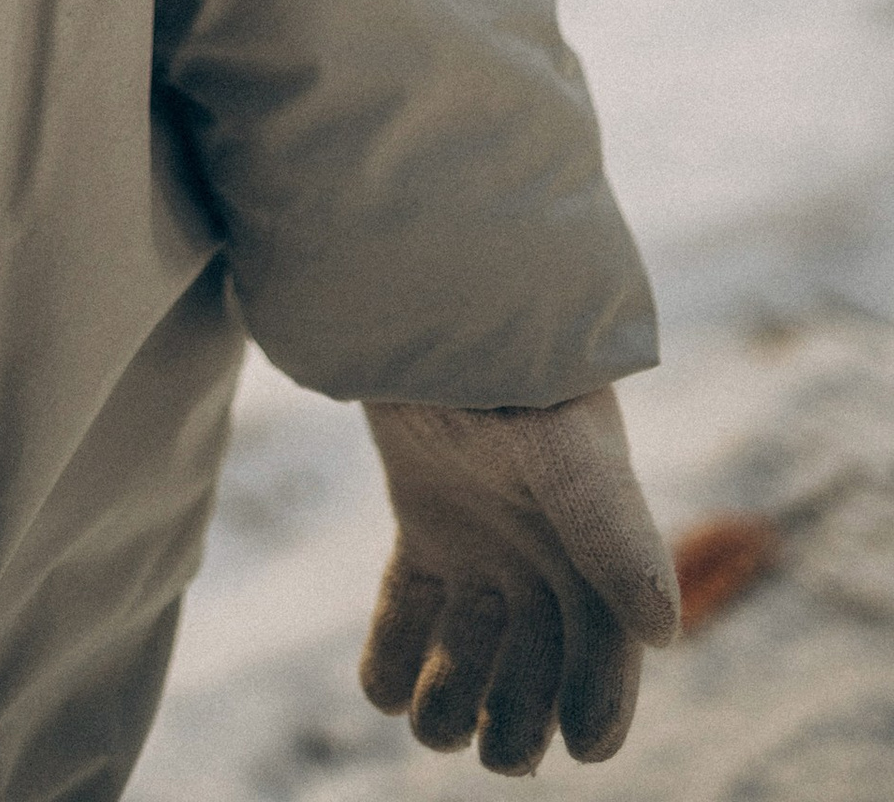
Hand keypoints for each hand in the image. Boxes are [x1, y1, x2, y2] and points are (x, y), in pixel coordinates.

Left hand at [361, 388, 678, 772]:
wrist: (427, 290)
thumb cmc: (514, 363)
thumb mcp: (564, 445)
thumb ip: (610, 527)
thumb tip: (663, 633)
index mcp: (596, 531)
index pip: (608, 639)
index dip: (602, 698)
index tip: (582, 748)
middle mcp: (543, 544)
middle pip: (542, 659)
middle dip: (524, 715)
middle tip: (501, 755)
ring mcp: (482, 534)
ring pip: (476, 646)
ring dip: (456, 698)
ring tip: (434, 728)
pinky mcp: (423, 520)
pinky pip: (414, 607)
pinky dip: (397, 655)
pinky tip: (382, 689)